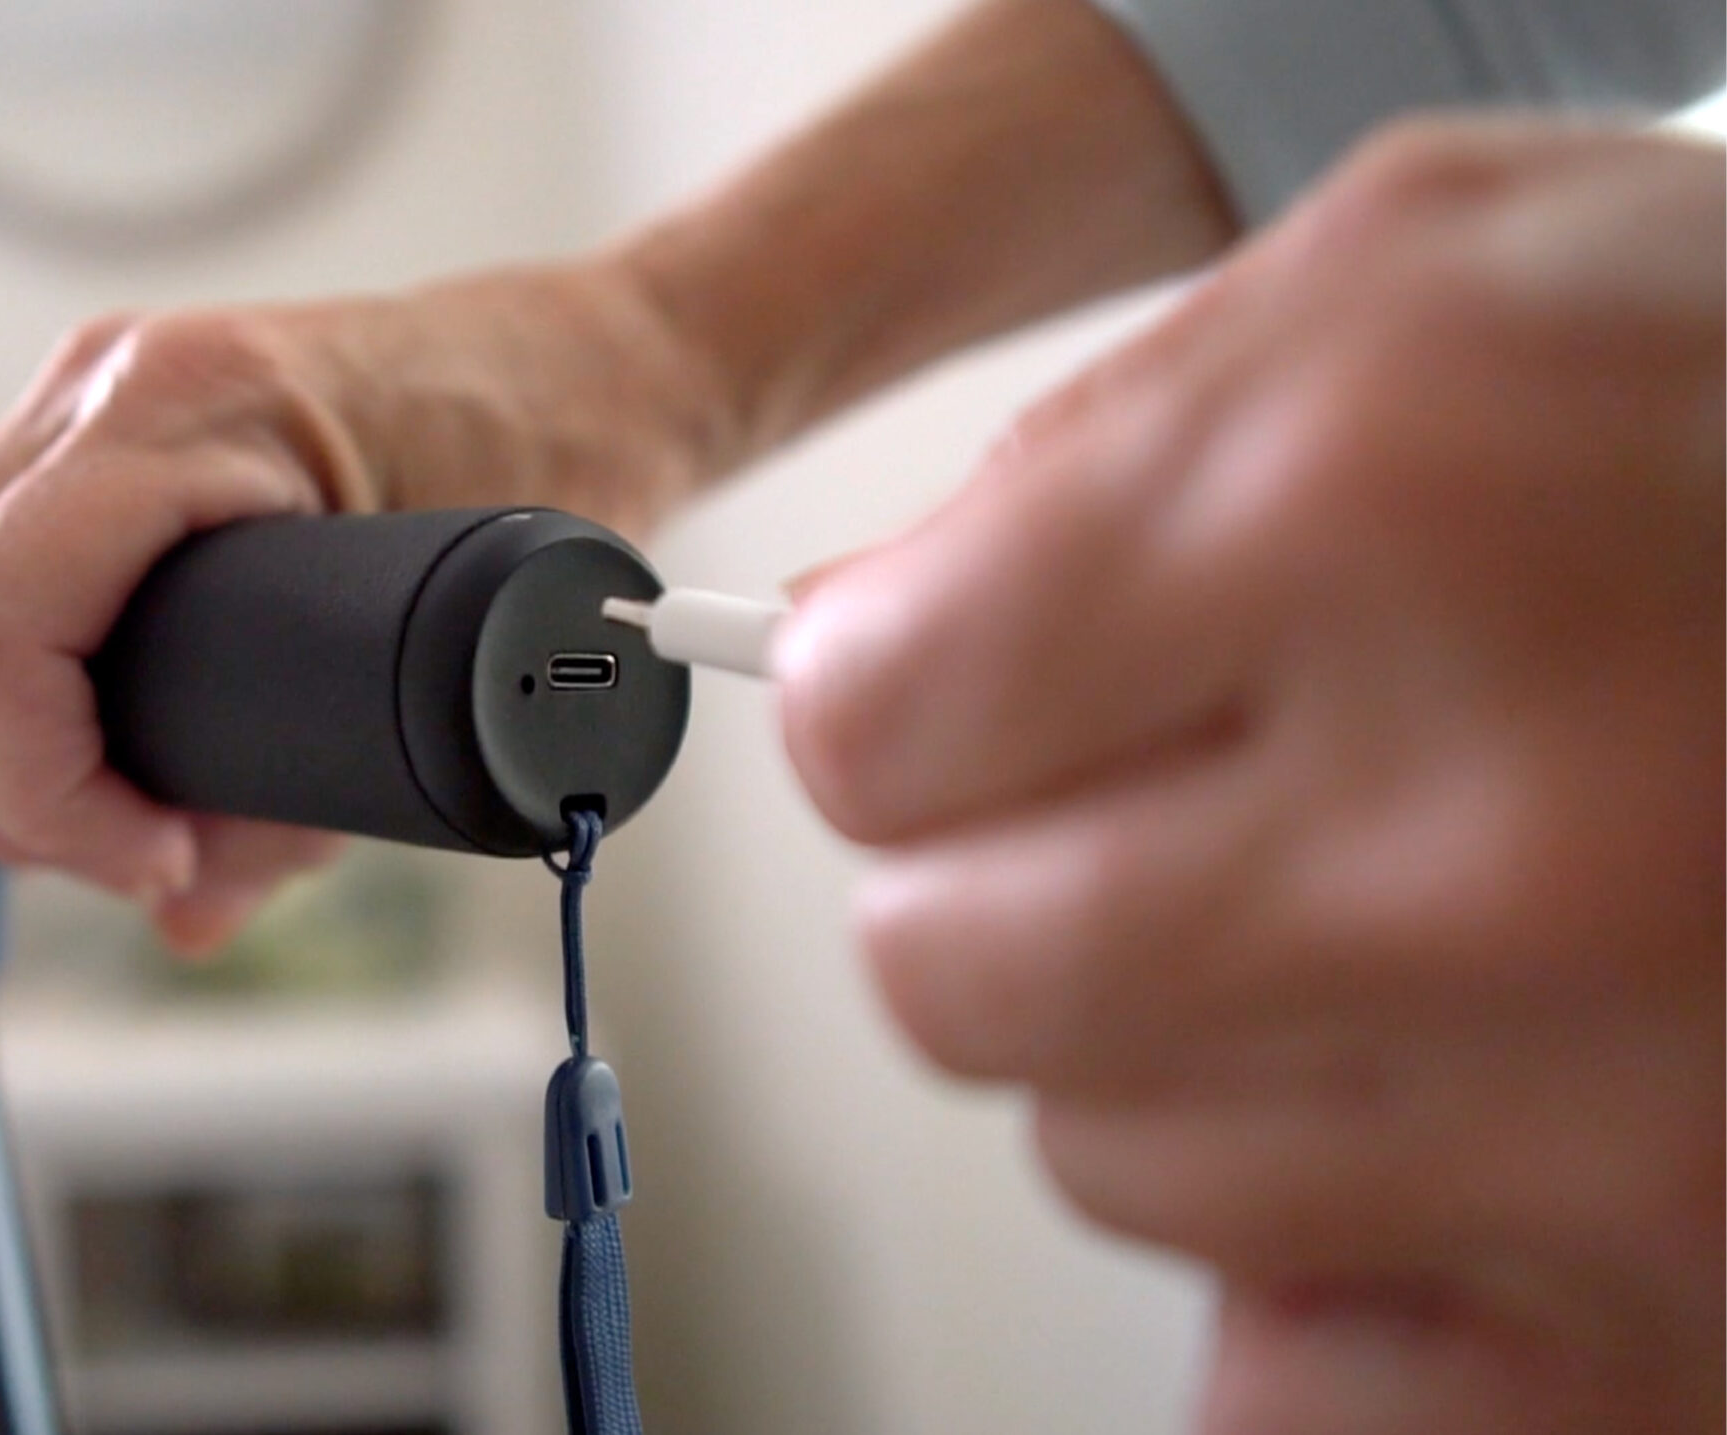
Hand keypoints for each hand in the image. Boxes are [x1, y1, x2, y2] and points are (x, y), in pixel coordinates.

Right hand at [0, 267, 717, 949]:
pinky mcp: (74, 432)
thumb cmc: (548, 466)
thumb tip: (185, 916)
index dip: (38, 791)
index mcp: (185, 409)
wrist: (583, 368)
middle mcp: (97, 384)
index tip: (155, 860)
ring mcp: (74, 396)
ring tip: (49, 814)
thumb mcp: (455, 649)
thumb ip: (318, 796)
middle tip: (119, 857)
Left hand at [778, 121, 1721, 1433]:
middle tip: (1207, 802)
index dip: (909, 698)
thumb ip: (1094, 453)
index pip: (875, 727)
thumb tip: (864, 669)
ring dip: (1201, 1051)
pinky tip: (1470, 1118)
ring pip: (1116, 1161)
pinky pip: (1289, 1388)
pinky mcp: (1679, 1338)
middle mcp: (1505, 844)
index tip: (971, 693)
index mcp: (1389, 506)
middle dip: (1025, 876)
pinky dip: (1333, 1273)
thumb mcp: (1444, 279)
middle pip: (954, 975)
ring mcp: (1618, 1130)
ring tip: (1418, 926)